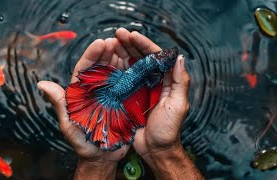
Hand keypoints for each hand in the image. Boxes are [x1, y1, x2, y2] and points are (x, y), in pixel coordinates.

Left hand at [37, 38, 130, 178]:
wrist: (102, 157)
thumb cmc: (82, 142)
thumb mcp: (69, 124)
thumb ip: (59, 104)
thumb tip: (41, 84)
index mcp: (81, 92)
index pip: (85, 69)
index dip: (92, 55)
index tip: (100, 43)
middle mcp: (96, 90)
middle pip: (101, 66)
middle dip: (108, 52)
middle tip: (117, 40)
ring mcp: (111, 94)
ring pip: (115, 72)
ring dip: (121, 58)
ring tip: (127, 47)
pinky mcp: (124, 101)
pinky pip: (128, 84)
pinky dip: (132, 73)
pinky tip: (137, 64)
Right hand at [115, 28, 202, 178]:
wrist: (154, 149)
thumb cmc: (168, 130)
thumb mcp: (177, 105)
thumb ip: (179, 82)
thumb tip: (179, 56)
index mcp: (166, 81)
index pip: (156, 57)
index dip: (145, 44)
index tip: (132, 35)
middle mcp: (153, 81)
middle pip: (142, 58)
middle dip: (131, 44)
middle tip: (118, 34)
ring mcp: (141, 88)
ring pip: (131, 66)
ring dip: (122, 53)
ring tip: (111, 42)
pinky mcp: (130, 97)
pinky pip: (123, 80)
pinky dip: (116, 69)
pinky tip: (108, 61)